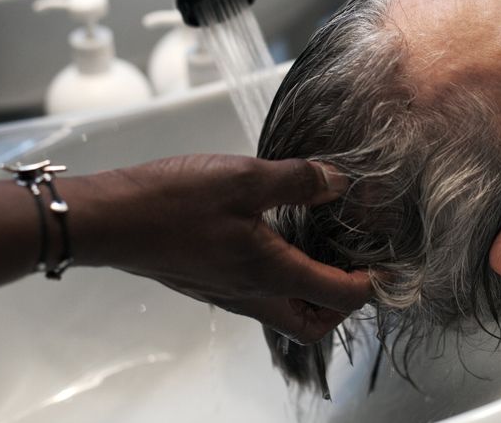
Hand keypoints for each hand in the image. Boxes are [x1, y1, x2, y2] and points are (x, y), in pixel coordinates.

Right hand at [71, 155, 372, 343]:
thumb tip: (339, 183)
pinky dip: (281, 281)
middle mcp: (252, 295)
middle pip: (312, 323)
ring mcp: (228, 294)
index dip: (371, 285)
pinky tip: (276, 241)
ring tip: (321, 252)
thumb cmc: (174, 201)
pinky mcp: (209, 284)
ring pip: (284, 312)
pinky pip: (258, 297)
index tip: (389, 267)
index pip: (339, 296)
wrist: (111, 220)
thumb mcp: (245, 177)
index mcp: (270, 273)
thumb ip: (299, 181)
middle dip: (342, 305)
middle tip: (355, 270)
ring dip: (311, 294)